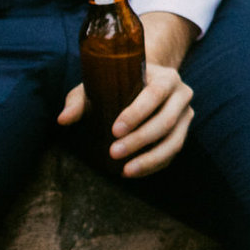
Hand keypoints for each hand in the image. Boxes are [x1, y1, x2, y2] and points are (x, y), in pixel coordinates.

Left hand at [59, 11, 198, 176]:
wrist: (145, 83)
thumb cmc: (116, 84)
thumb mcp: (97, 85)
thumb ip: (79, 100)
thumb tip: (63, 119)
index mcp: (166, 77)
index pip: (155, 94)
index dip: (137, 113)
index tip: (115, 130)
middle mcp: (182, 94)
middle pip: (167, 120)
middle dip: (140, 139)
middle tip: (113, 153)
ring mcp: (186, 114)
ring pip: (174, 140)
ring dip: (151, 158)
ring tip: (125, 170)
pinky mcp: (182, 132)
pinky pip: (173, 152)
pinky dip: (154, 165)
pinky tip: (132, 172)